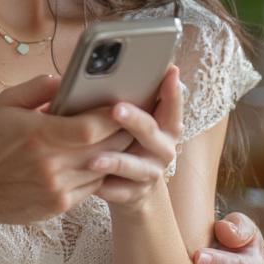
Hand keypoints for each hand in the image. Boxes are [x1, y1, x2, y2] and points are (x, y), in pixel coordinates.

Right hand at [0, 73, 131, 225]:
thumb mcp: (5, 103)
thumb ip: (38, 87)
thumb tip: (68, 80)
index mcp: (38, 135)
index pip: (91, 127)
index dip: (113, 116)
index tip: (122, 103)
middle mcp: (51, 165)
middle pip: (106, 149)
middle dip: (122, 132)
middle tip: (130, 118)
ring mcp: (57, 189)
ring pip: (103, 169)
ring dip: (114, 153)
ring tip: (117, 136)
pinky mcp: (58, 206)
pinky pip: (92, 187)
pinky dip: (98, 171)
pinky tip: (94, 158)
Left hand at [87, 66, 182, 210]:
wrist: (129, 186)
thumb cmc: (124, 140)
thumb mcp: (131, 120)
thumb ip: (128, 100)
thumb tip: (104, 68)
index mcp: (164, 125)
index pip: (172, 105)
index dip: (173, 90)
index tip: (169, 71)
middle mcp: (163, 148)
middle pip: (151, 132)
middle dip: (135, 120)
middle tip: (116, 109)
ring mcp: (150, 173)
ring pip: (134, 166)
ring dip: (114, 161)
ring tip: (94, 158)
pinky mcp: (135, 195)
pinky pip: (120, 192)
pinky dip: (105, 187)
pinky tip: (90, 182)